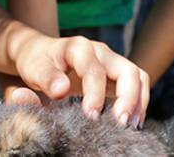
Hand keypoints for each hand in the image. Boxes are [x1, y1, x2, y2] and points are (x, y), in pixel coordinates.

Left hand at [12, 35, 148, 126]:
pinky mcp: (116, 72)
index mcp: (77, 48)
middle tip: (120, 124)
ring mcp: (111, 60)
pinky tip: (131, 121)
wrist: (39, 54)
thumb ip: (44, 79)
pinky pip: (137, 83)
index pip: (94, 71)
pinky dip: (139, 101)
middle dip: (127, 99)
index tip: (90, 117)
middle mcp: (99, 51)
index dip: (95, 95)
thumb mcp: (33, 70)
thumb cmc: (36, 64)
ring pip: (137, 76)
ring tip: (131, 126)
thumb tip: (61, 89)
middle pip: (126, 71)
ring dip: (138, 102)